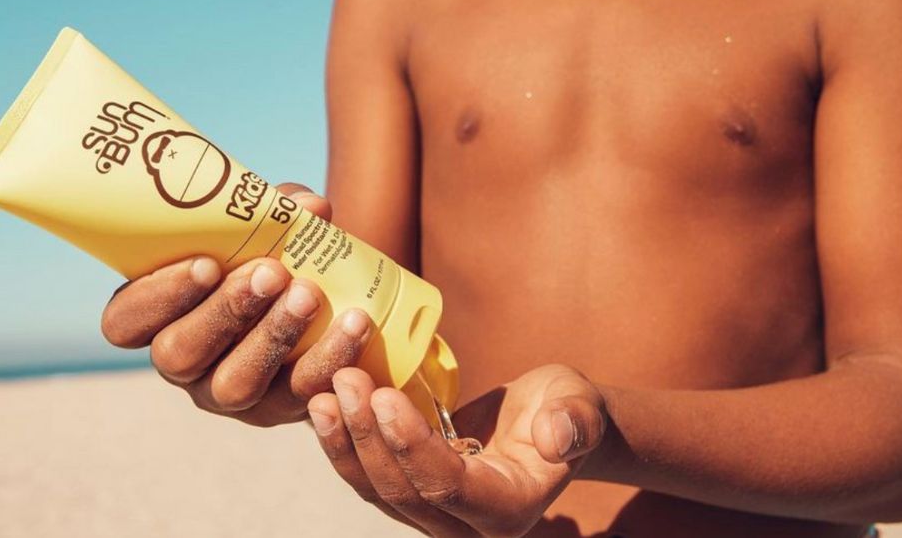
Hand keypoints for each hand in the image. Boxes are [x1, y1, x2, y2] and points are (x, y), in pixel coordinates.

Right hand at [100, 183, 373, 426]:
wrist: (321, 300)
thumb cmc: (269, 252)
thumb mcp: (261, 227)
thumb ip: (276, 211)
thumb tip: (310, 207)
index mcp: (156, 316)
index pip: (124, 322)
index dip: (158, 297)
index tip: (205, 263)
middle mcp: (181, 363)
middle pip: (179, 355)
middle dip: (225, 313)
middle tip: (272, 273)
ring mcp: (227, 395)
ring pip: (236, 383)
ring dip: (273, 337)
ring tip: (309, 294)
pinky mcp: (279, 411)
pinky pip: (300, 394)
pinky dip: (331, 357)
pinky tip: (356, 321)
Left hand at [307, 365, 606, 536]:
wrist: (548, 423)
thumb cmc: (564, 408)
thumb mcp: (578, 403)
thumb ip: (574, 420)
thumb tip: (559, 436)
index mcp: (509, 509)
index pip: (449, 485)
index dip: (411, 443)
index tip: (383, 395)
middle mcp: (468, 528)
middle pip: (403, 491)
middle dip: (368, 435)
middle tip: (346, 379)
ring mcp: (436, 518)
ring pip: (376, 490)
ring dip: (345, 441)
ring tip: (323, 394)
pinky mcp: (414, 498)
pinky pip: (369, 478)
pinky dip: (345, 444)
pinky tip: (323, 407)